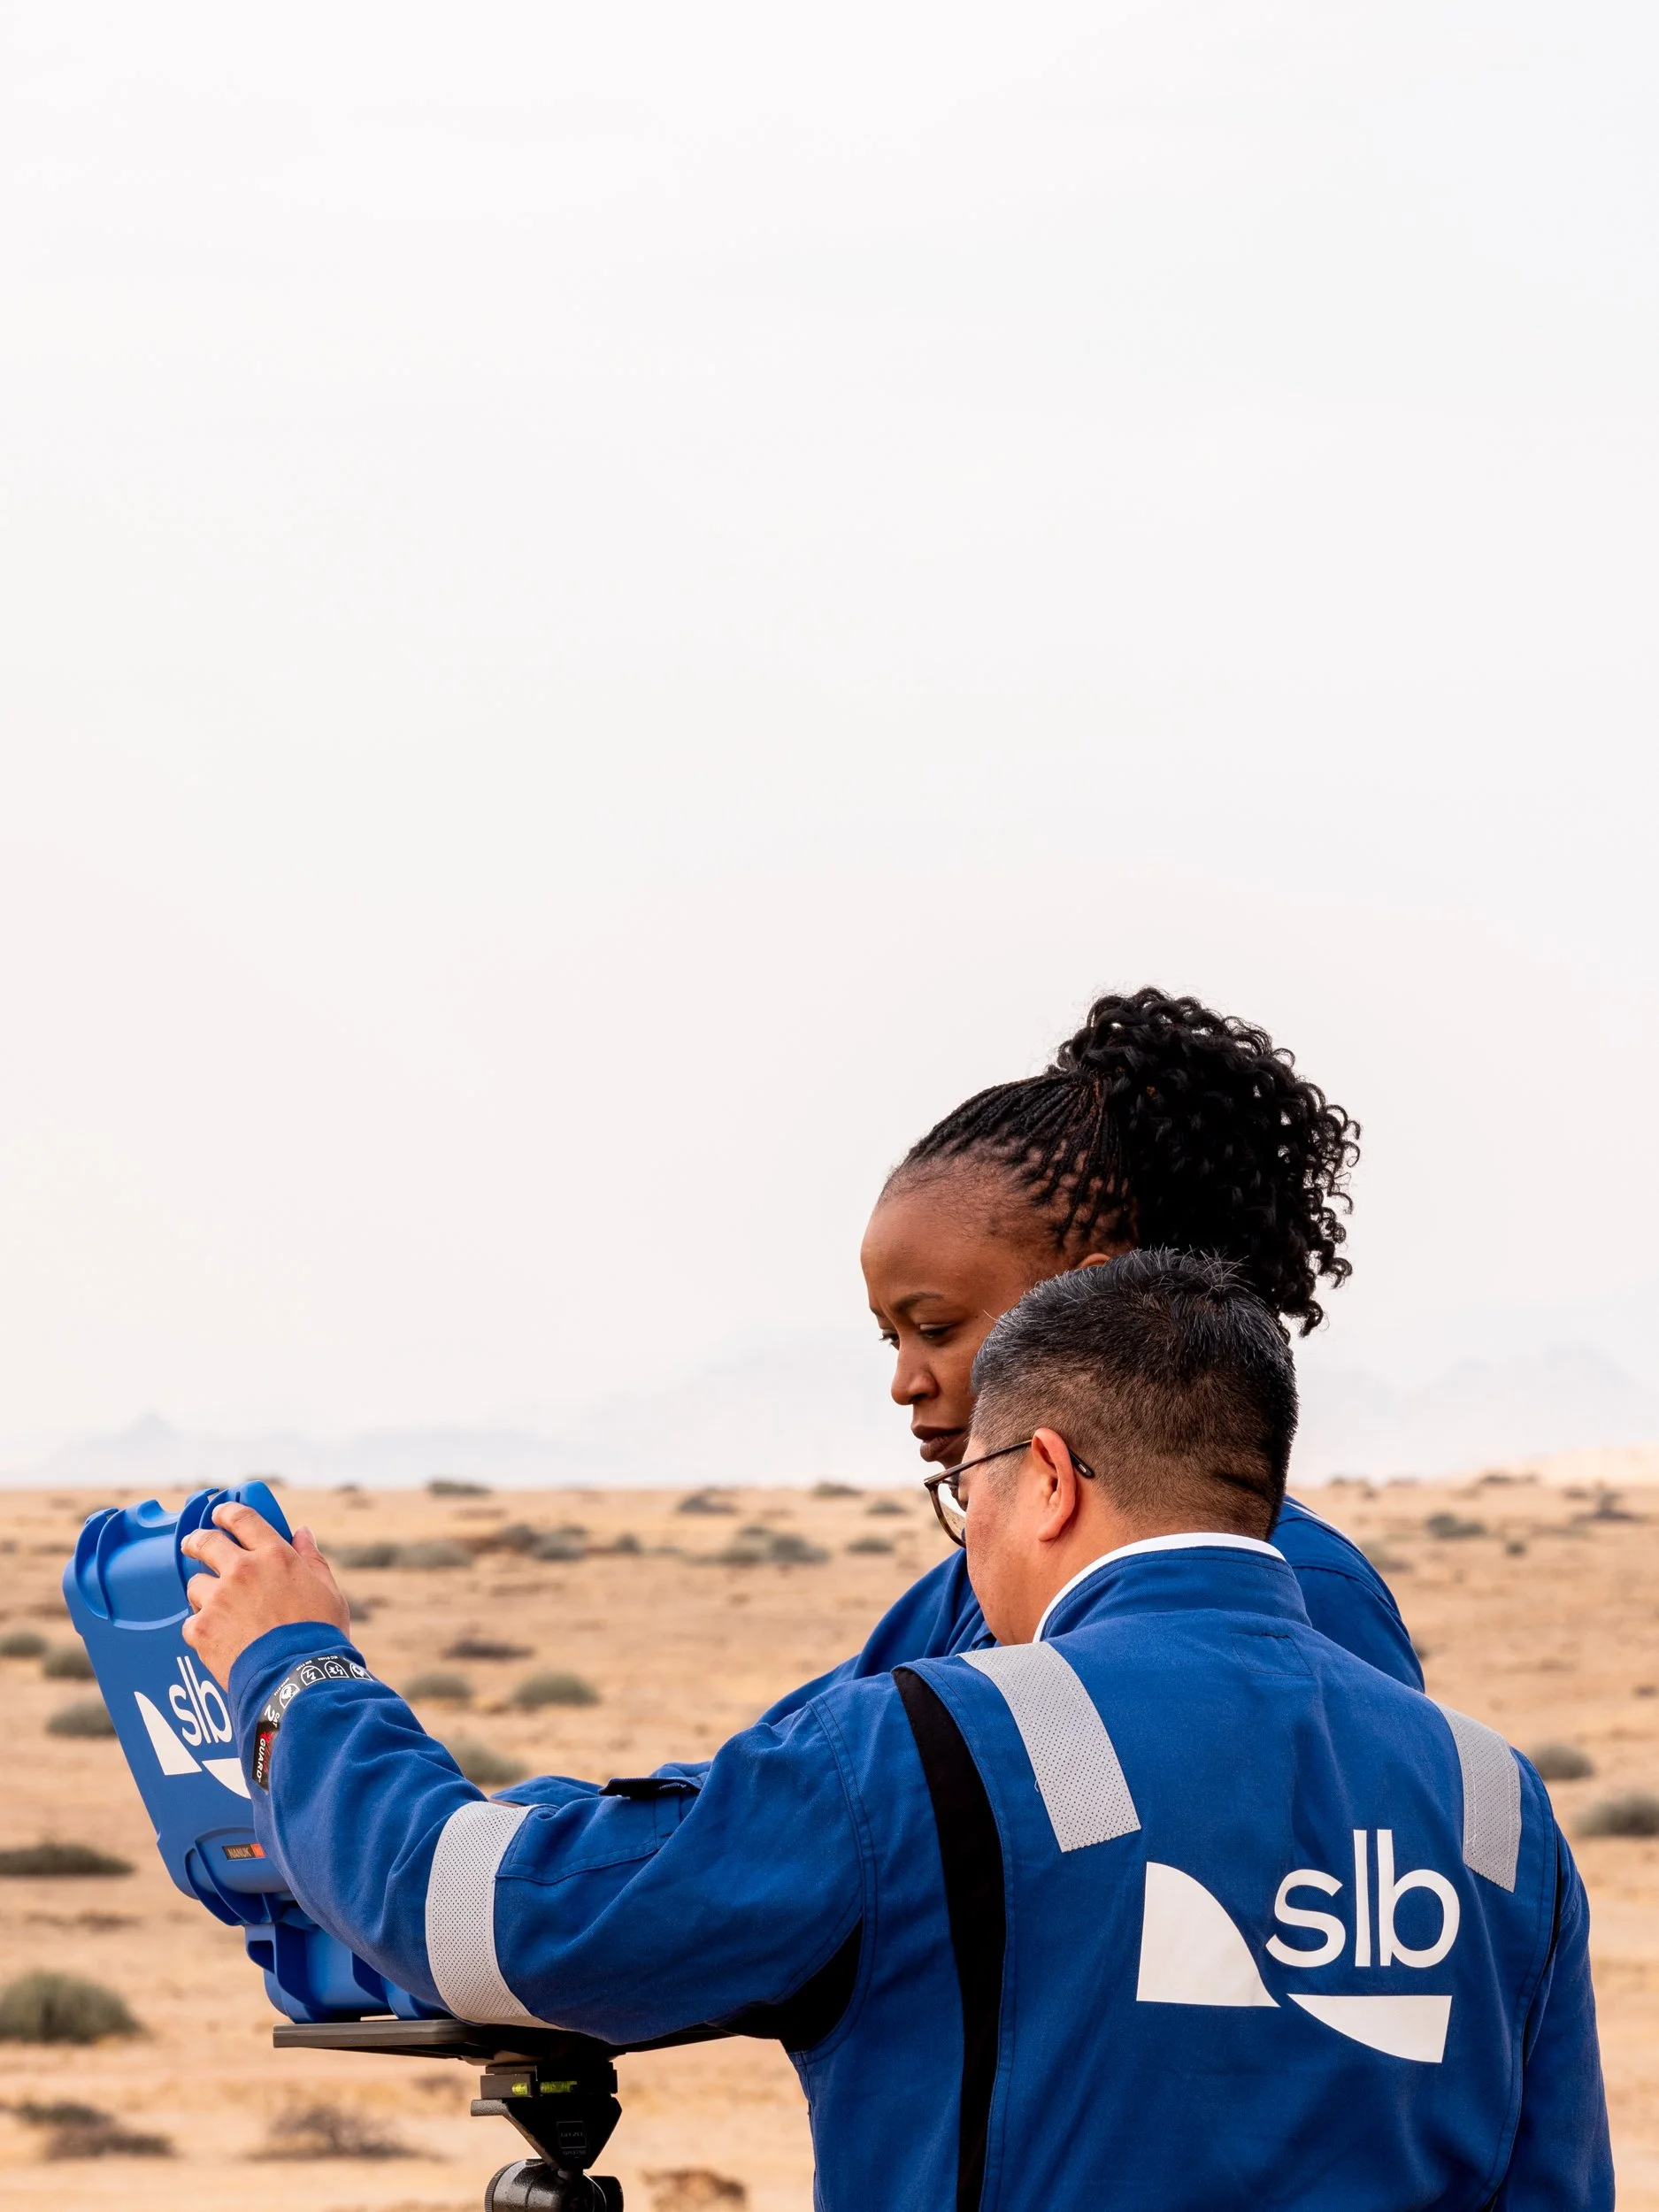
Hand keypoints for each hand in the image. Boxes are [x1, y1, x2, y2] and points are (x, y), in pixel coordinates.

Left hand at [180, 1502, 350, 1687]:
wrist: (297, 1678)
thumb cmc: (319, 1634)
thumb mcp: (327, 1590)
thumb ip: (311, 1558)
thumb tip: (302, 1532)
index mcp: (274, 1555)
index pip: (242, 1518)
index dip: (227, 1512)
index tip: (220, 1514)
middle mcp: (242, 1570)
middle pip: (206, 1542)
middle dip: (197, 1541)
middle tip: (194, 1546)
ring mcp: (218, 1598)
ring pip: (196, 1585)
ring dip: (205, 1594)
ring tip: (218, 1611)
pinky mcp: (201, 1628)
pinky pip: (191, 1623)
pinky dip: (201, 1630)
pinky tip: (218, 1640)